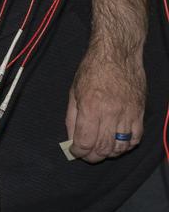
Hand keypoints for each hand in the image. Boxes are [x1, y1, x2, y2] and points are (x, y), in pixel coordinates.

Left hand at [66, 41, 145, 162]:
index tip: (75, 151)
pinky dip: (126, 146)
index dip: (78, 151)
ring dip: (109, 154)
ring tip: (101, 151)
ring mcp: (128, 114)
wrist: (118, 55)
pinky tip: (118, 145)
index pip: (85, 141)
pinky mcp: (140, 113)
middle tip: (87, 155)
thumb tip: (71, 140)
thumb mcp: (73, 92)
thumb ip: (72, 118)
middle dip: (93, 156)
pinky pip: (136, 138)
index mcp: (91, 107)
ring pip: (121, 146)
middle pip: (103, 148)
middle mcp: (111, 113)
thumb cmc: (92, 70)